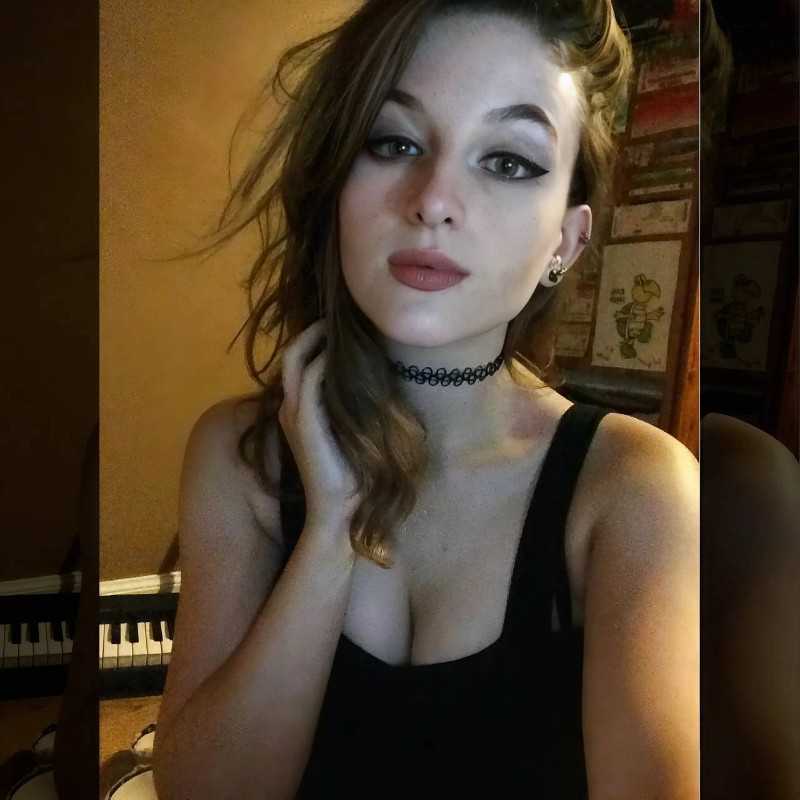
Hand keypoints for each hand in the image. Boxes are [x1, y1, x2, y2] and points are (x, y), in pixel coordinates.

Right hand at [278, 319, 360, 535]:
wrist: (339, 507)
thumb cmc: (350, 472)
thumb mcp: (349, 428)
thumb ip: (348, 403)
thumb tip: (371, 375)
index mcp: (298, 409)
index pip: (296, 362)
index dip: (311, 340)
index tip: (337, 325)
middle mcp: (290, 407)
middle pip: (291, 353)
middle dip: (311, 331)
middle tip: (335, 317)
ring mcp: (294, 413)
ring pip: (294, 360)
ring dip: (314, 339)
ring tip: (336, 326)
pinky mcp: (304, 422)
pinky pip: (309, 379)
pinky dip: (322, 360)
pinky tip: (339, 352)